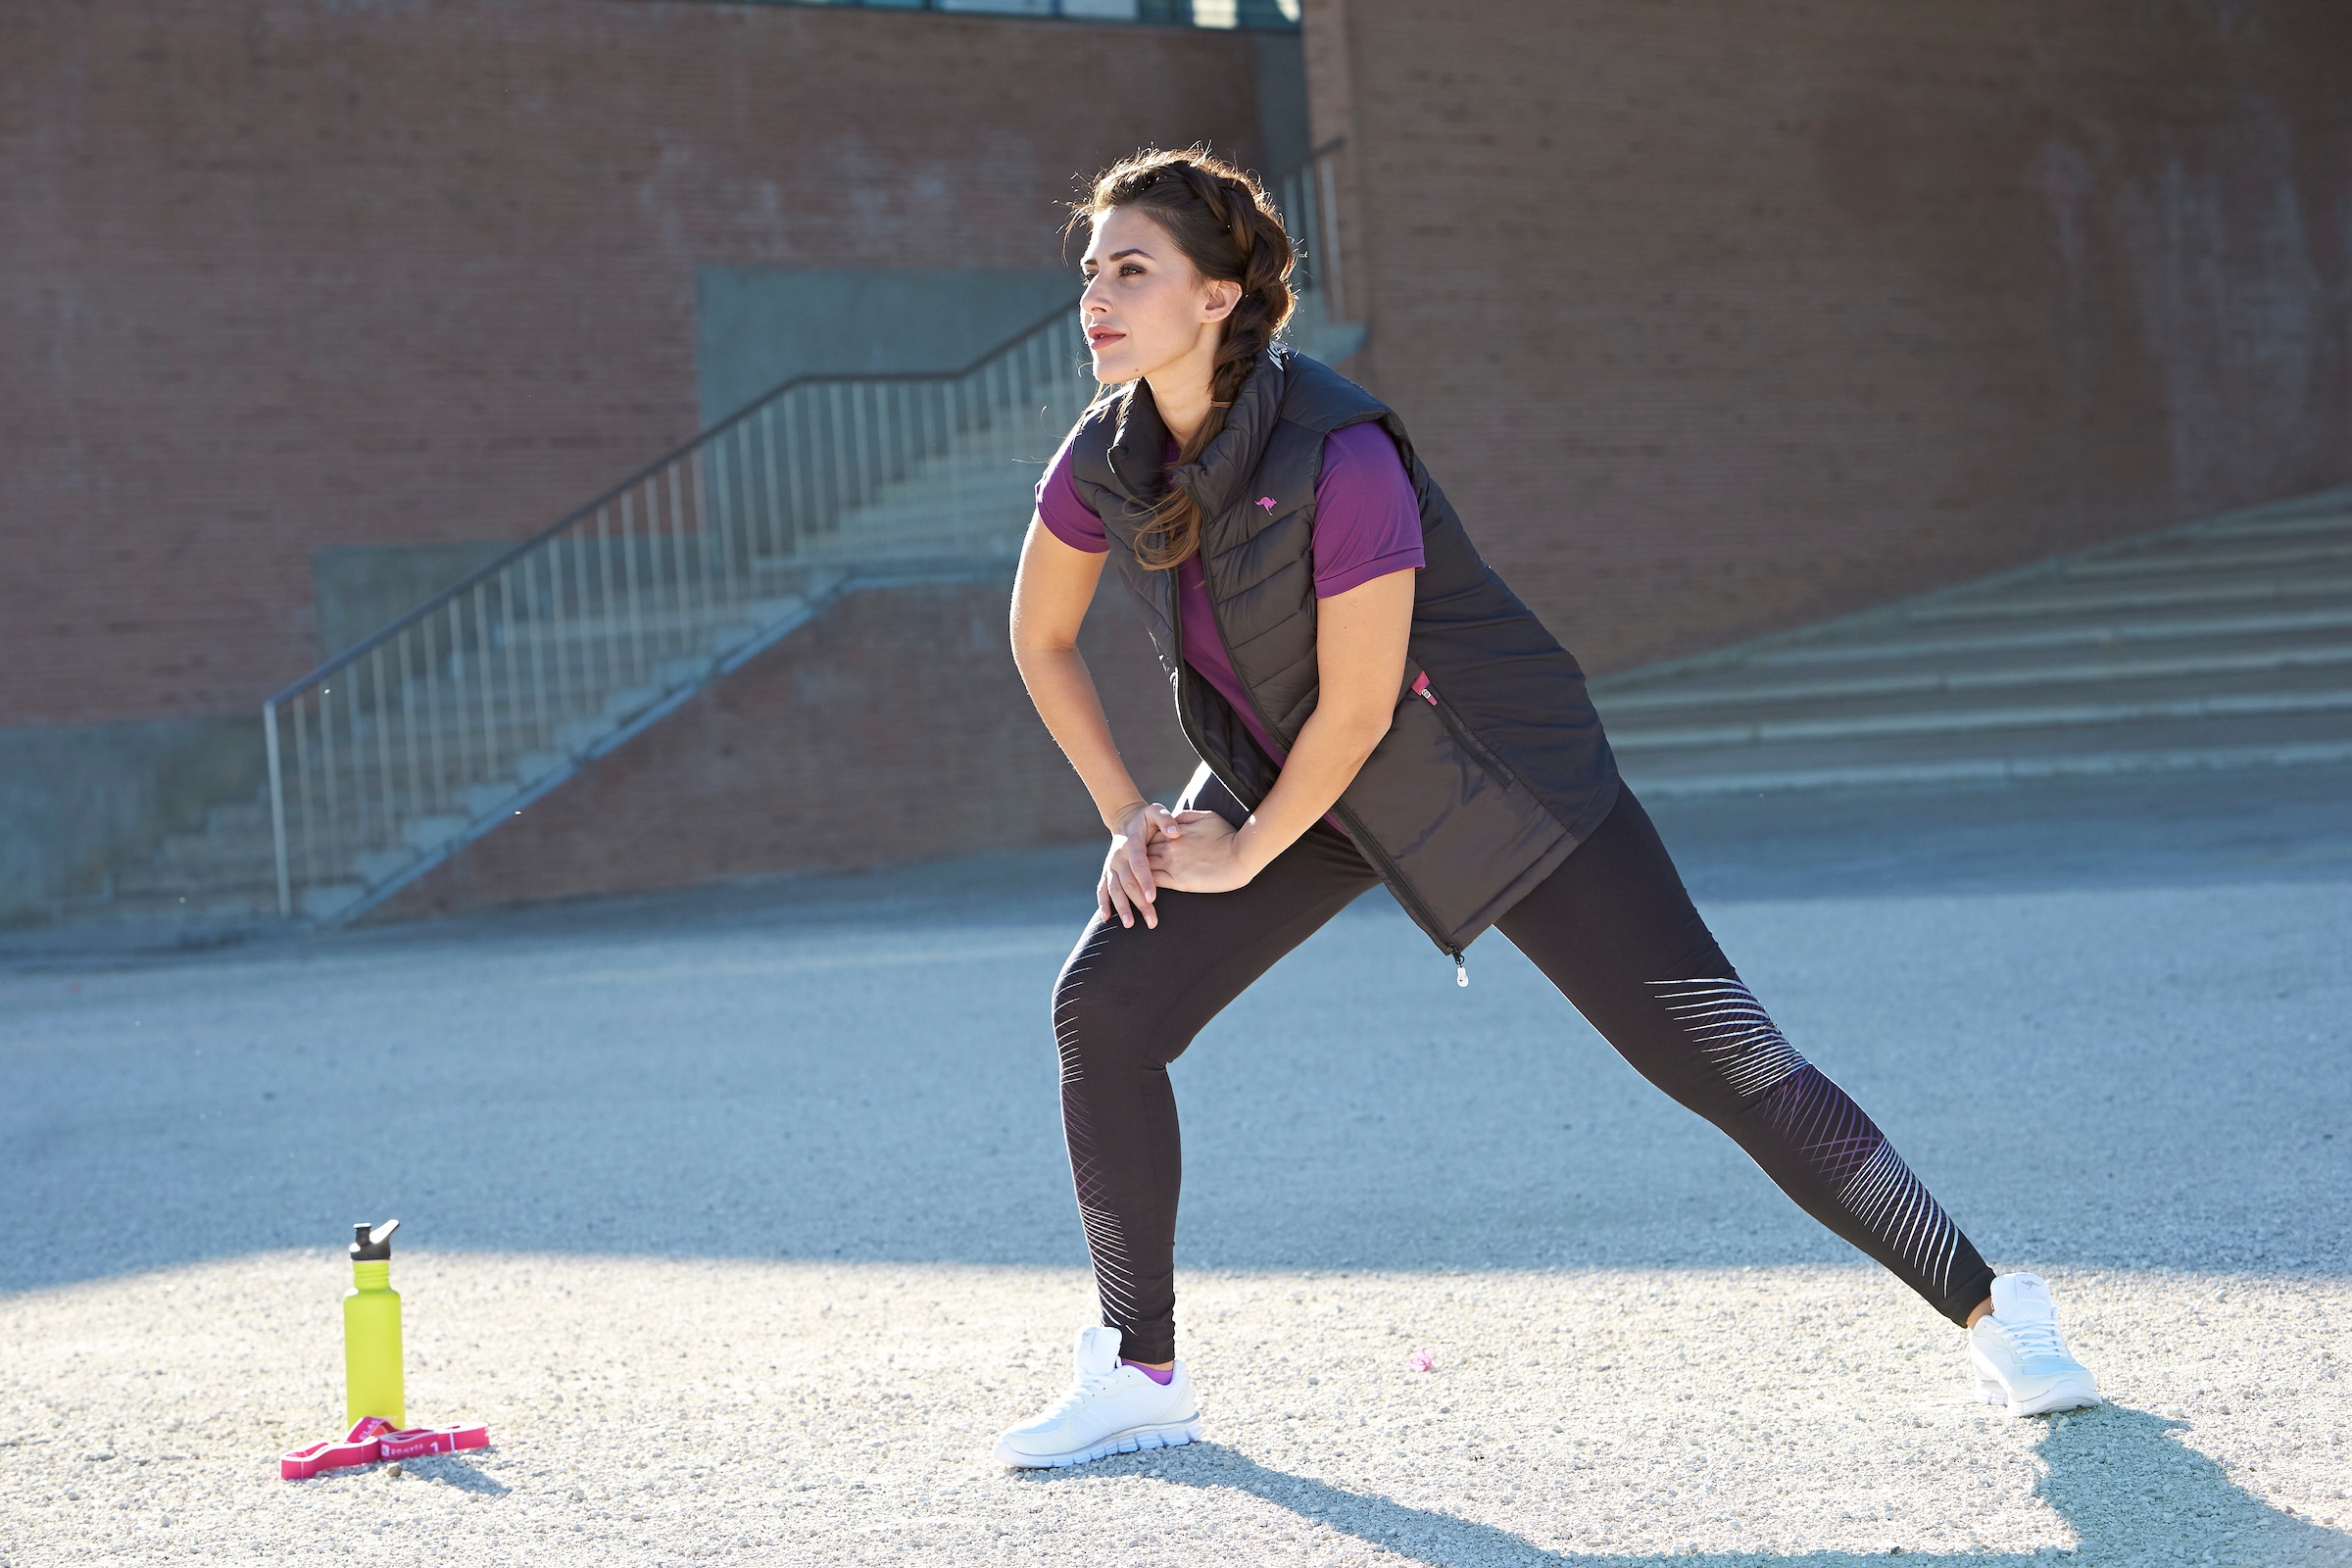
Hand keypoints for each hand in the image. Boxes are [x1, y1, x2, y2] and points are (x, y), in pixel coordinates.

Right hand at [1099, 801, 1185, 928]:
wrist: (1126, 819)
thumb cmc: (1146, 818)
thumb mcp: (1156, 811)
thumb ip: (1166, 819)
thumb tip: (1175, 832)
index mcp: (1132, 843)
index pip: (1139, 864)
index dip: (1145, 881)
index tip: (1152, 897)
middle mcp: (1118, 856)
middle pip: (1128, 882)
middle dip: (1139, 903)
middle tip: (1152, 921)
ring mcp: (1111, 865)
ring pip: (1115, 889)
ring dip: (1121, 907)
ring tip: (1130, 924)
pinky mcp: (1107, 872)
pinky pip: (1103, 888)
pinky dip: (1103, 903)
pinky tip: (1106, 918)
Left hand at [1145, 809, 1256, 893]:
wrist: (1241, 856)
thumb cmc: (1229, 836)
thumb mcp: (1208, 816)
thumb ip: (1187, 816)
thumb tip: (1174, 818)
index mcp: (1175, 831)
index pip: (1152, 835)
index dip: (1148, 842)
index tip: (1148, 849)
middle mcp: (1170, 846)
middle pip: (1144, 851)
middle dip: (1139, 858)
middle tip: (1137, 865)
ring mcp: (1172, 864)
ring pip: (1145, 868)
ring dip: (1140, 873)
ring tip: (1136, 880)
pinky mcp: (1178, 881)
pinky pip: (1154, 882)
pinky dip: (1146, 885)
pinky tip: (1144, 889)